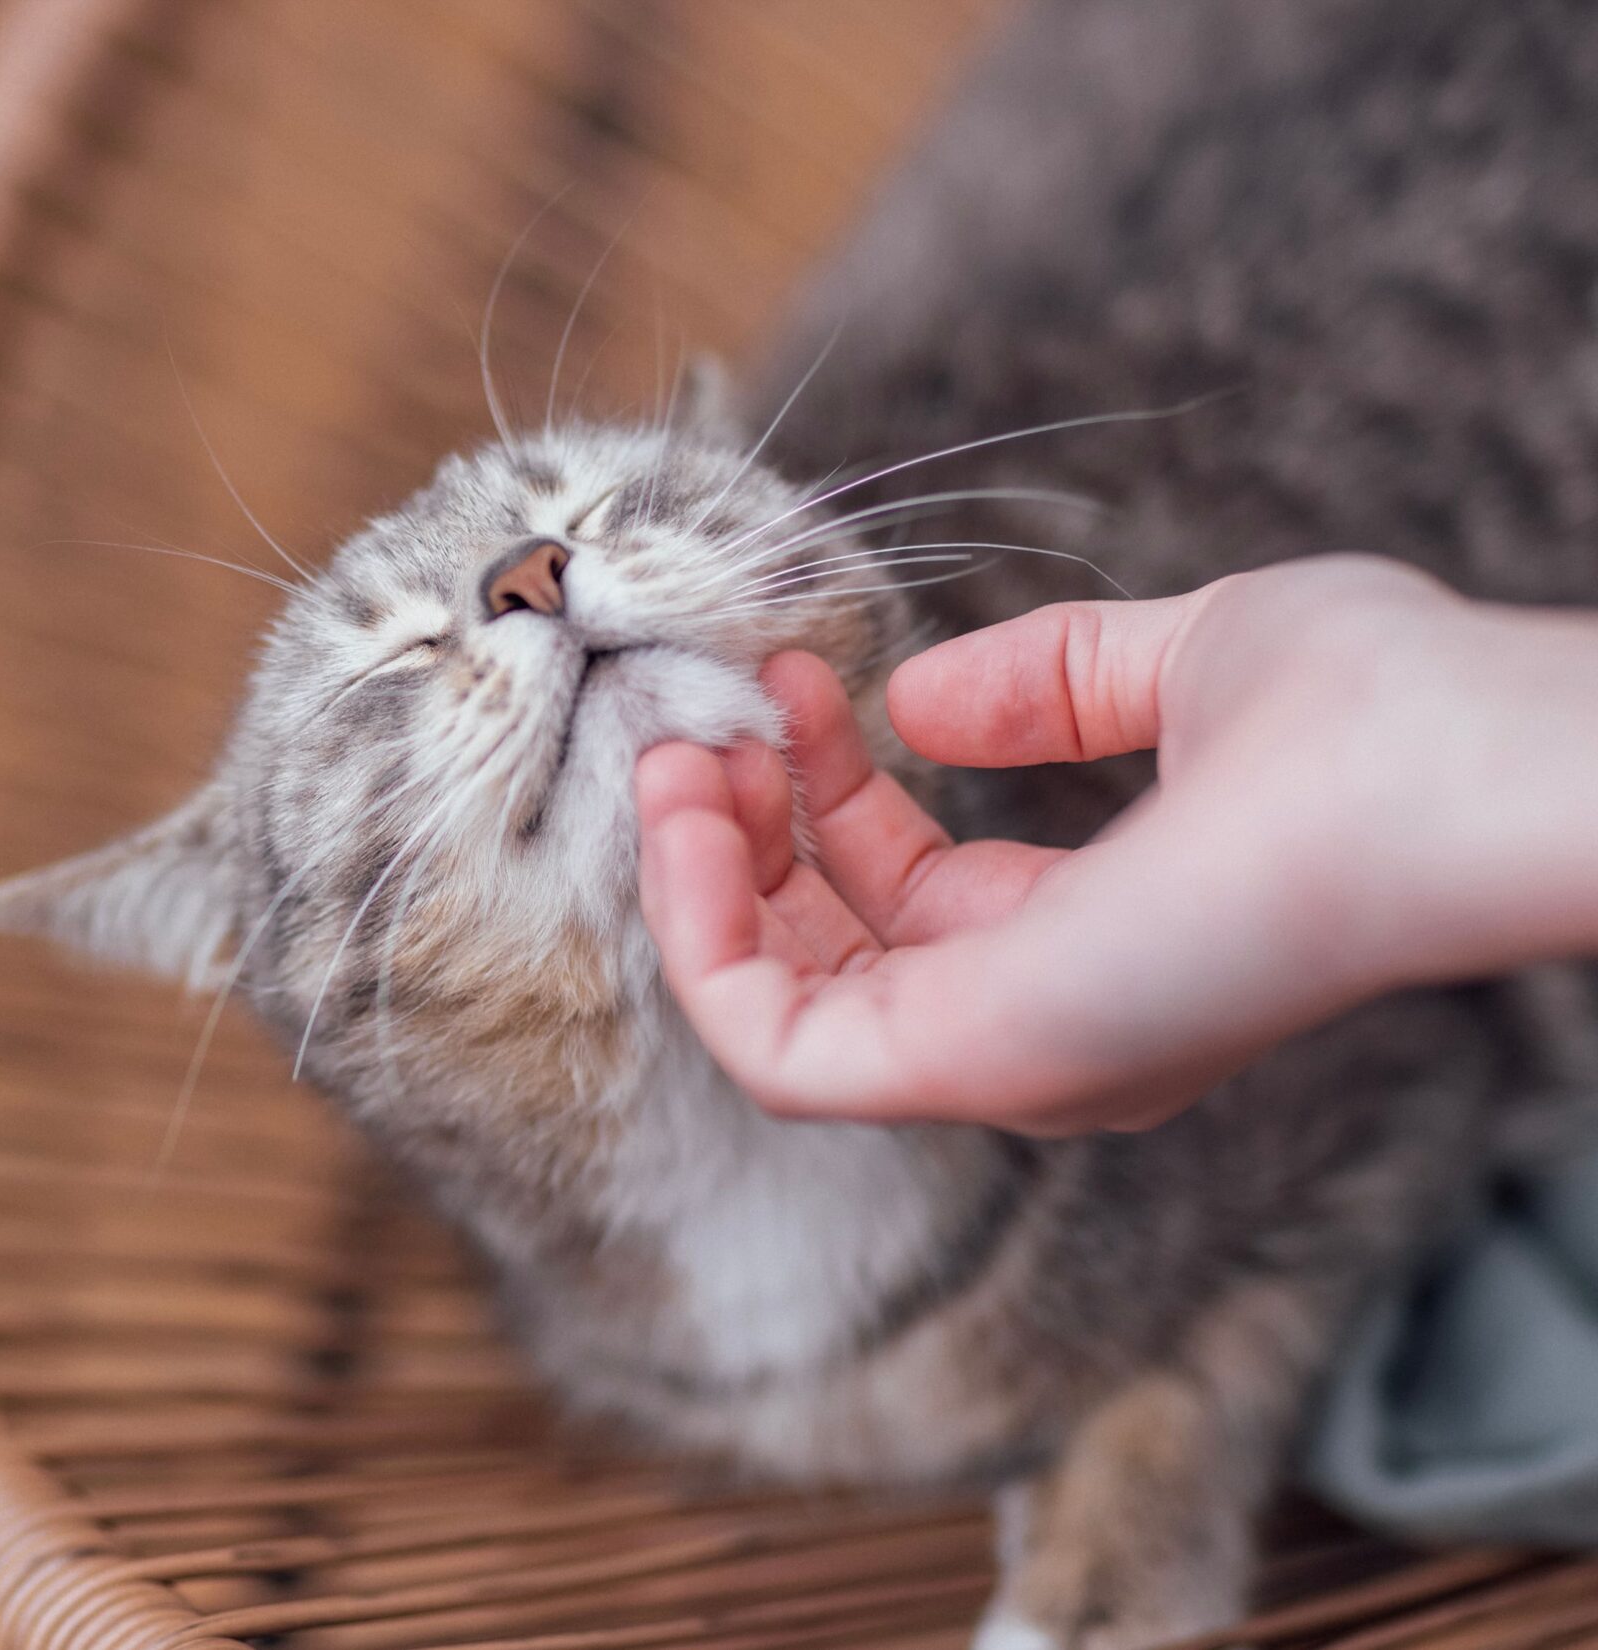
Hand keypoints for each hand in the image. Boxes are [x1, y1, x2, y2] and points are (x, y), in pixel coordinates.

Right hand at [635, 555, 1597, 1133]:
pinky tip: (694, 812)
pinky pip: (771, 1042)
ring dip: (696, 881)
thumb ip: (1050, 682)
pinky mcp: (969, 1061)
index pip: (904, 895)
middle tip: (700, 721)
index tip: (794, 673)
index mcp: (1093, 944)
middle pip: (825, 958)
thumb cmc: (1380, 714)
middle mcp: (1041, 1028)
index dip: (827, 784)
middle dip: (740, 836)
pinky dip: (704, 934)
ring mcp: (1003, 1058)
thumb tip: (913, 694)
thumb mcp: (1182, 661)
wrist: (1459, 774)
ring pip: (776, 1010)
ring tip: (674, 756)